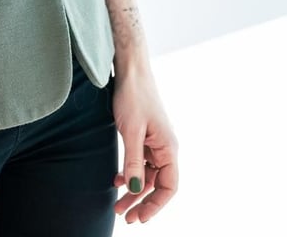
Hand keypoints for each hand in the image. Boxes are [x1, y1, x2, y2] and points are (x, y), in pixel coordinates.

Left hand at [111, 66, 177, 223]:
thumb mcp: (131, 131)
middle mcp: (166, 147)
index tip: (140, 217)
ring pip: (148, 174)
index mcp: (168, 147)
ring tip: (117, 203)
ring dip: (134, 189)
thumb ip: (134, 162)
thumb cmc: (133, 96)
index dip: (156, 205)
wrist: (130, 69)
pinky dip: (131, 172)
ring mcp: (155, 141)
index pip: (169, 187)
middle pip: (157, 184)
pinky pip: (141, 161)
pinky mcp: (145, 135)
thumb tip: (136, 190)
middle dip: (142, 202)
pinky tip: (117, 179)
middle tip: (125, 217)